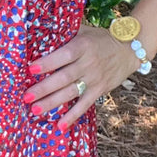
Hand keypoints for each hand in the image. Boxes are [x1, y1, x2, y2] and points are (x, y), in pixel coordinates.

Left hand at [24, 23, 140, 130]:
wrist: (129, 50)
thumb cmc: (100, 39)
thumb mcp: (85, 30)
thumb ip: (65, 33)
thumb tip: (39, 30)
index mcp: (83, 46)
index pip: (64, 56)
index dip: (48, 63)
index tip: (31, 69)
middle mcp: (88, 63)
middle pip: (64, 77)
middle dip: (44, 88)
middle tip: (26, 97)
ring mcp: (94, 79)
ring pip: (71, 93)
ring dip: (52, 103)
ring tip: (35, 110)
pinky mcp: (99, 91)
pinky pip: (84, 105)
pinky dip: (73, 116)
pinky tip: (60, 126)